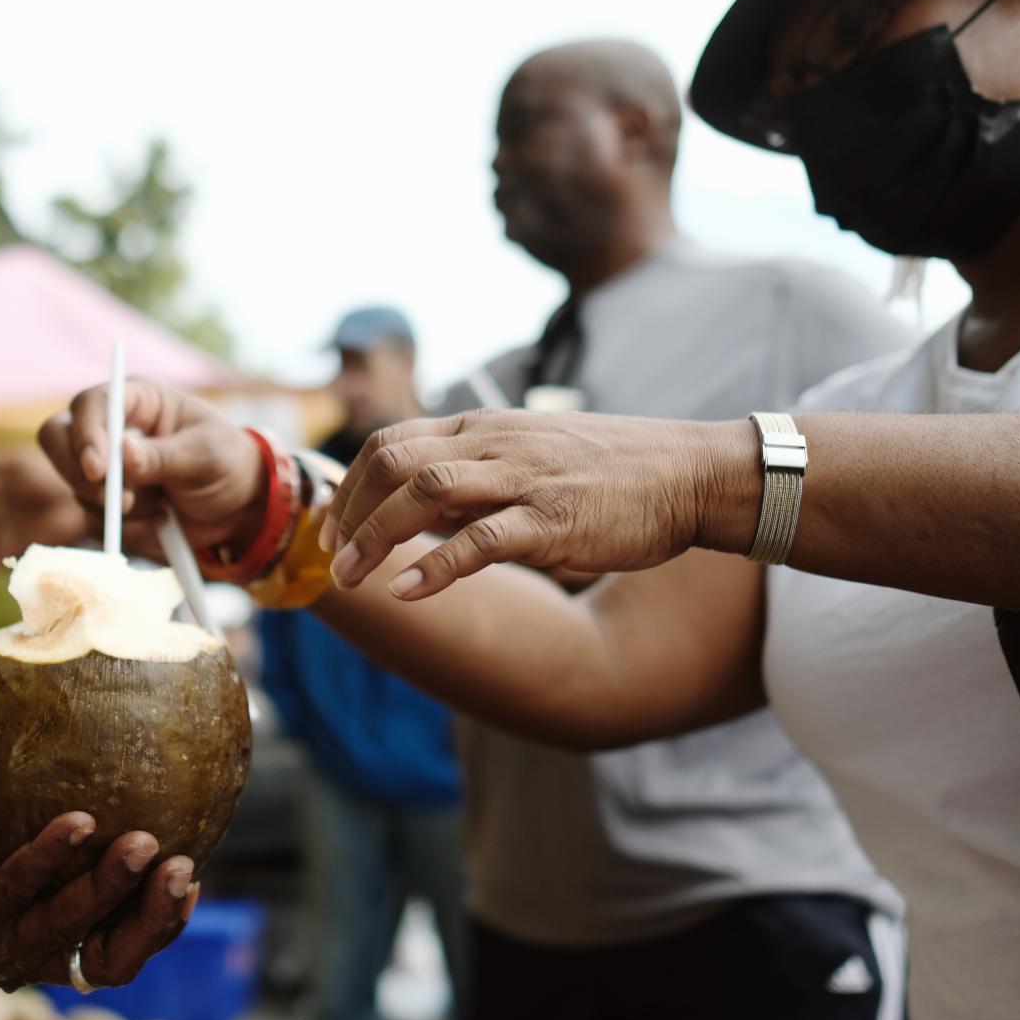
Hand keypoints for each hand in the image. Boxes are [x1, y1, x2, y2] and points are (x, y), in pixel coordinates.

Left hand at [0, 767, 197, 989]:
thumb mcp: (23, 817)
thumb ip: (80, 812)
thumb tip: (153, 761)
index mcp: (46, 938)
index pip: (121, 951)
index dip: (162, 925)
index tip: (193, 873)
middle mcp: (20, 956)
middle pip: (108, 962)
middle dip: (152, 921)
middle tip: (181, 867)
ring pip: (64, 930)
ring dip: (108, 888)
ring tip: (141, 842)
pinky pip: (10, 894)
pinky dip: (46, 859)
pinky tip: (78, 822)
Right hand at [39, 381, 265, 553]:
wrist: (237, 508)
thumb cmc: (226, 462)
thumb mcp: (206, 454)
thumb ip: (164, 456)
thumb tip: (123, 454)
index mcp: (134, 400)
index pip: (91, 405)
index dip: (86, 434)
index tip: (99, 470)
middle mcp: (109, 430)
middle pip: (57, 438)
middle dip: (79, 473)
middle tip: (118, 501)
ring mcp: (102, 469)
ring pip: (77, 488)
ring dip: (122, 509)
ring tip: (165, 507)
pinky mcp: (103, 505)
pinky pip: (95, 521)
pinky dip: (129, 530)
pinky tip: (162, 521)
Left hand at [324, 409, 746, 598]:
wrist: (688, 474)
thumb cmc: (607, 474)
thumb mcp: (528, 458)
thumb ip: (473, 479)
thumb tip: (416, 513)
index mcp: (483, 429)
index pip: (390, 443)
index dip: (349, 486)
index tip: (331, 528)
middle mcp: (494, 445)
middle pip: (393, 462)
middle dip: (349, 511)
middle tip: (331, 556)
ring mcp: (523, 479)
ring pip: (425, 492)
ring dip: (375, 536)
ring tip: (351, 577)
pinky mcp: (553, 519)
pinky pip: (480, 539)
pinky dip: (436, 566)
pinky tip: (407, 590)